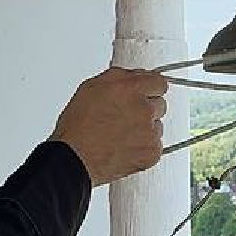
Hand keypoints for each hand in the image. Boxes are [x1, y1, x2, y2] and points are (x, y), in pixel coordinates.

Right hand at [50, 68, 167, 186]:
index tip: (144, 95)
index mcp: (130, 89)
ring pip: (157, 126)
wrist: (74, 159)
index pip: (159, 82)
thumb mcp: (92, 87)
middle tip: (125, 118)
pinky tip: (125, 148)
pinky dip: (144, 147)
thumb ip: (120, 77)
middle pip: (160, 104)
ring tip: (121, 135)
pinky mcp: (152, 152)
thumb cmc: (78, 126)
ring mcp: (150, 132)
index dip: (149, 89)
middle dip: (146, 109)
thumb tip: (135, 76)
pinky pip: (156, 146)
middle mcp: (143, 108)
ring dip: (145, 129)